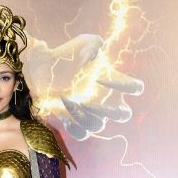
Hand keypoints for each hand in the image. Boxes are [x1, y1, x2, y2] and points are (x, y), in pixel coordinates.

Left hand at [26, 35, 144, 139]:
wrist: (44, 70)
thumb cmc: (67, 55)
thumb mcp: (83, 43)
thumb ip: (94, 44)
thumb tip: (97, 48)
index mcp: (112, 81)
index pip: (134, 87)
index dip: (127, 85)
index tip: (108, 77)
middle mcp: (105, 100)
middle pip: (123, 115)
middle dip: (112, 110)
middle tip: (93, 100)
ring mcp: (90, 114)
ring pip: (98, 125)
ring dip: (86, 115)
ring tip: (70, 100)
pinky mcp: (75, 123)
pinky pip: (81, 134)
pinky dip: (74, 126)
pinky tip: (64, 112)